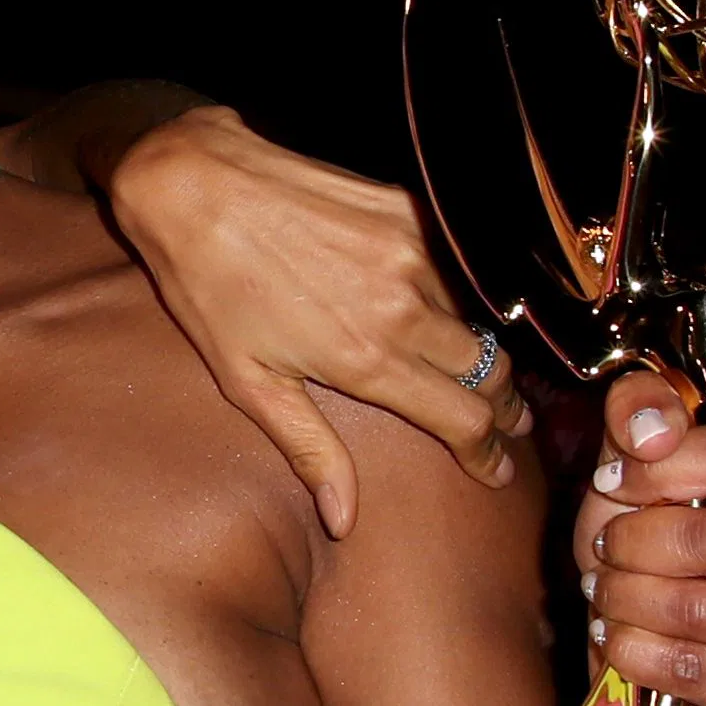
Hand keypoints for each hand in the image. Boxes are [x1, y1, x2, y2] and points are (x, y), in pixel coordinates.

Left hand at [105, 105, 528, 535]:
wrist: (197, 187)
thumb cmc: (212, 290)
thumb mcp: (250, 382)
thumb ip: (310, 449)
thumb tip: (342, 519)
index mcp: (367, 359)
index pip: (465, 420)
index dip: (490, 452)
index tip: (499, 472)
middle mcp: (403, 307)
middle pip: (490, 371)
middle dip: (504, 406)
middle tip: (508, 425)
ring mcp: (412, 253)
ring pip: (477, 320)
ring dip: (481, 352)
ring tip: (476, 374)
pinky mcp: (408, 211)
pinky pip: (453, 268)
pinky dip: (455, 298)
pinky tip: (441, 312)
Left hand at [574, 375, 705, 705]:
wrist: (671, 637)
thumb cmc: (664, 537)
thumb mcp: (645, 462)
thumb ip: (642, 411)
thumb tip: (651, 429)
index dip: (657, 469)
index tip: (613, 482)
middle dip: (635, 544)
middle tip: (607, 551)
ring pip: (698, 610)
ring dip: (628, 601)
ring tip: (608, 592)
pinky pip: (696, 670)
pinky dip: (637, 652)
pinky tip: (620, 636)